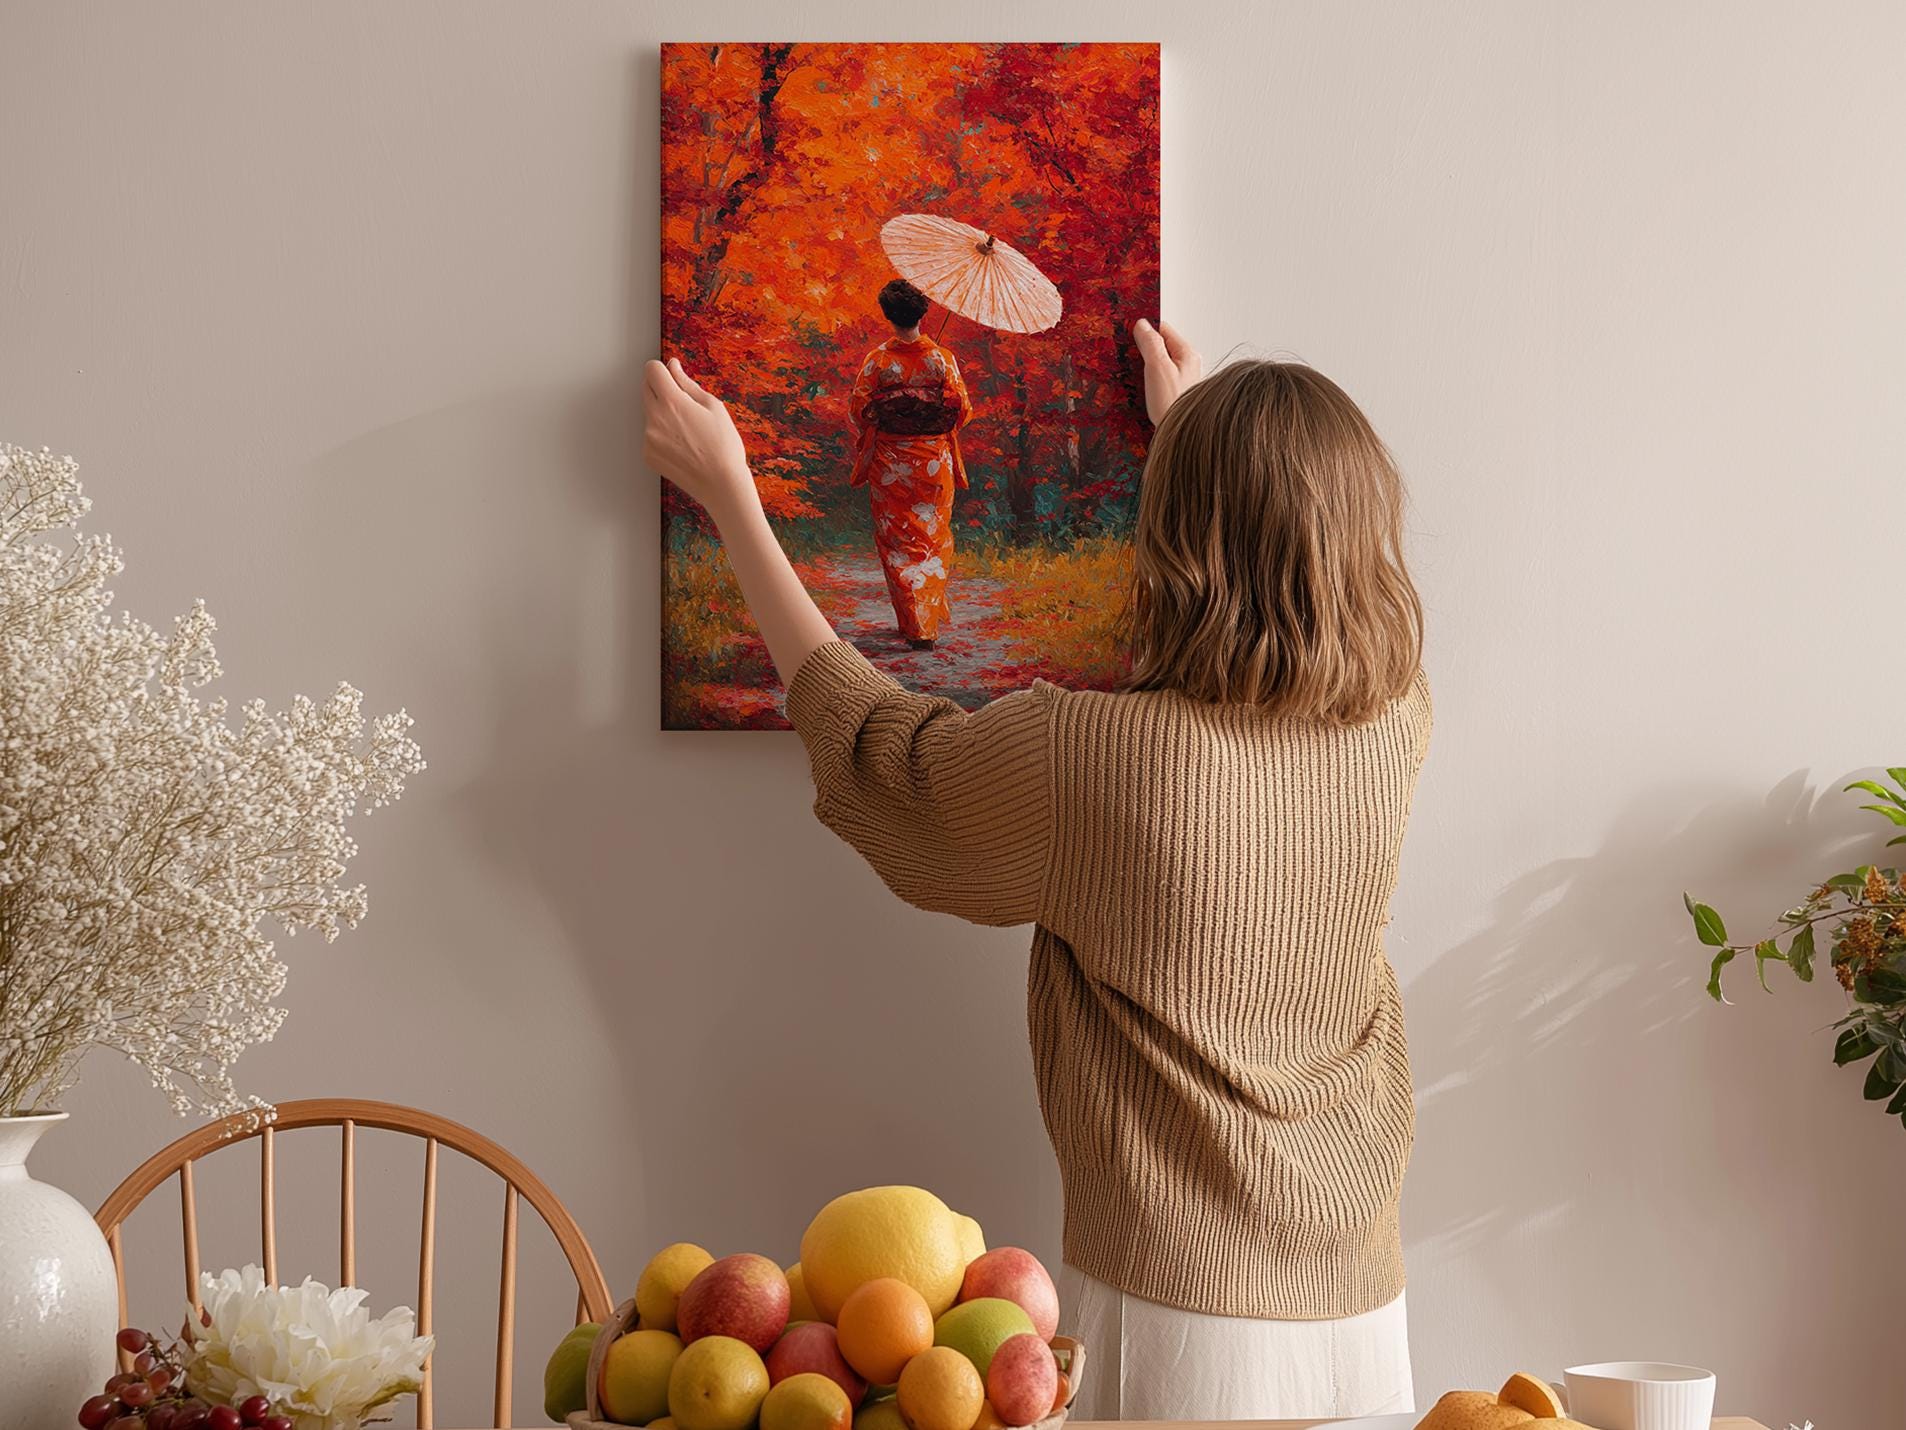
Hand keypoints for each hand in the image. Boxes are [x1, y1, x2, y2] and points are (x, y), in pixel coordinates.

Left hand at [643, 357, 754, 516]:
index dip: (663, 369)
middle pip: (645, 388)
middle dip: (661, 388)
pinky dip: (662, 434)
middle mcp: (654, 418)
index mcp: (671, 402)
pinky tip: (683, 445)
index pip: (651, 370)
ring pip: (649, 412)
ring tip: (688, 430)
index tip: (672, 375)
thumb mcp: (713, 406)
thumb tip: (673, 366)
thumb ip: (687, 383)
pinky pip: (650, 434)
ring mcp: (648, 438)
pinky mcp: (648, 454)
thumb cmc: (724, 446)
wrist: (721, 485)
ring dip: (662, 412)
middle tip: (684, 403)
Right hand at [1133, 318, 1202, 423]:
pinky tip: (1139, 386)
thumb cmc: (1173, 405)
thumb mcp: (1158, 369)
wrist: (1182, 437)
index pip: (1164, 329)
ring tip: (1130, 370)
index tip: (1129, 332)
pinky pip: (1158, 378)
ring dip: (1144, 364)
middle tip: (1126, 351)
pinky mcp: (1174, 393)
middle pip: (1161, 345)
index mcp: (1187, 354)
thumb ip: (1150, 344)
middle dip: (1143, 347)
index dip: (1145, 329)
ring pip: (1159, 362)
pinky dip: (1147, 378)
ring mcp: (1181, 379)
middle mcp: (1187, 365)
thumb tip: (1142, 325)